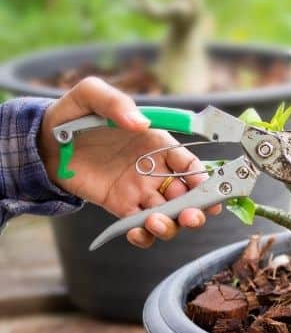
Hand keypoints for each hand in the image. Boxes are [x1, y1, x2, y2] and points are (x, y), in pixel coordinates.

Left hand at [37, 77, 221, 247]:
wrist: (43, 141)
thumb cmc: (73, 114)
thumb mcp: (92, 95)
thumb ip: (117, 103)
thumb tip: (140, 123)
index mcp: (158, 145)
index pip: (190, 165)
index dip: (202, 178)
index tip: (204, 188)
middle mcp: (155, 171)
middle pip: (188, 197)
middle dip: (196, 209)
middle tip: (190, 215)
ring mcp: (139, 192)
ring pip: (169, 216)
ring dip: (171, 225)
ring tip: (155, 221)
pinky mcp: (120, 207)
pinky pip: (140, 227)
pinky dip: (144, 236)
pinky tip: (137, 232)